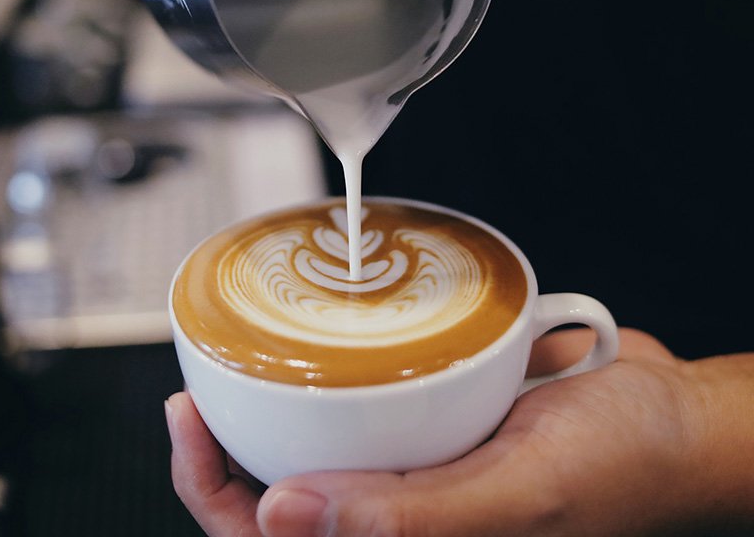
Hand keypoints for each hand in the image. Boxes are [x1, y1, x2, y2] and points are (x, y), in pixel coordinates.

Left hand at [164, 329, 753, 536]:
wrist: (670, 411)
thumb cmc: (621, 464)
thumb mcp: (522, 495)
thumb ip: (412, 517)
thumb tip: (282, 520)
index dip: (216, 499)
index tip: (189, 428)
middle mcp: (405, 513)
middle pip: (288, 497)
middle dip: (229, 453)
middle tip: (198, 391)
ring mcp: (418, 465)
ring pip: (322, 447)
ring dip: (275, 410)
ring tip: (238, 361)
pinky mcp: (436, 419)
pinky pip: (367, 404)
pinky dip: (335, 378)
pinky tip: (320, 343)